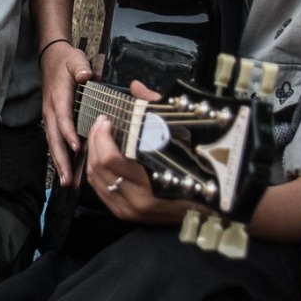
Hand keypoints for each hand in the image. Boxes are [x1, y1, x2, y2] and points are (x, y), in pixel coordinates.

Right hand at [41, 42, 92, 183]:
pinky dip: (60, 157)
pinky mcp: (53, 121)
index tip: (78, 148)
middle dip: (61, 160)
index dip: (69, 133)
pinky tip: (67, 171)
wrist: (51, 57)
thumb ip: (80, 67)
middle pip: (54, 138)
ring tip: (67, 183)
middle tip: (68, 179)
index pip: (63, 118)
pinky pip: (56, 141)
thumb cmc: (66, 61)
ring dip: (60, 163)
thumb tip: (85, 75)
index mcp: (58, 97)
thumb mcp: (75, 59)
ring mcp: (50, 117)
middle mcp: (51, 111)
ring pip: (53, 143)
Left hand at [84, 81, 196, 225]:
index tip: (106, 120)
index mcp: (151, 182)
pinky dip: (96, 171)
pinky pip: (100, 190)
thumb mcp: (181, 136)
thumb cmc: (198, 169)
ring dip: (93, 155)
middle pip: (99, 167)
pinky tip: (102, 156)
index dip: (102, 136)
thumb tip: (136, 87)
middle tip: (101, 124)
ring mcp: (129, 210)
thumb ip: (155, 109)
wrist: (207, 207)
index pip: (111, 159)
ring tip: (100, 137)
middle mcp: (137, 200)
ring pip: (95, 179)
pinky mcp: (124, 214)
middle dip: (95, 141)